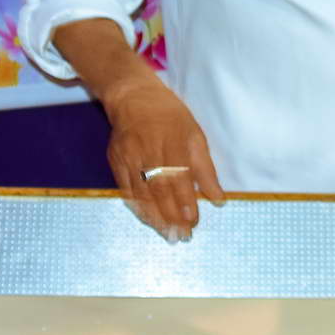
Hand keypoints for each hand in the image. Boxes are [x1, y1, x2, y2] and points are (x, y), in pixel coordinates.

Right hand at [100, 77, 225, 240]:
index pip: (180, 178)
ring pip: (141, 193)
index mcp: (173, 143)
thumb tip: (218, 199)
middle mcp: (149, 152)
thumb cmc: (171, 117)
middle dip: (171, 216)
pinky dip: (137, 207)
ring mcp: (129, 157)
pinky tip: (147, 219)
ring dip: (154, 216)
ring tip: (167, 234)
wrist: (133, 98)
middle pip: (160, 190)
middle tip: (182, 236)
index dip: (186, 202)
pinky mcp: (116, 161)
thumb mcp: (195, 136)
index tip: (193, 222)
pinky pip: (125, 189)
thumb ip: (206, 169)